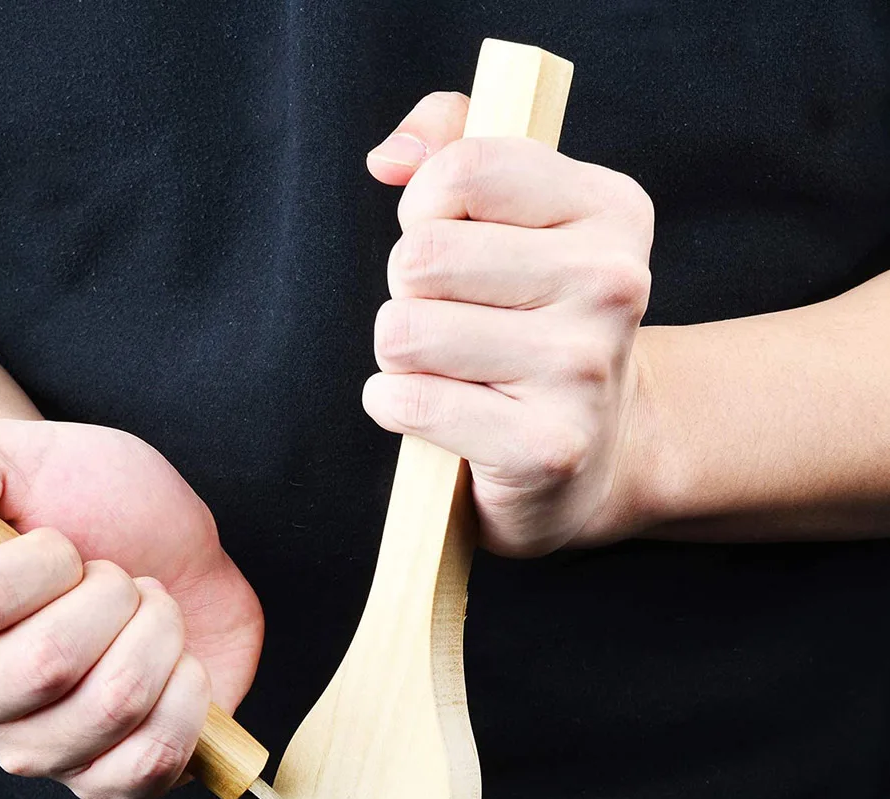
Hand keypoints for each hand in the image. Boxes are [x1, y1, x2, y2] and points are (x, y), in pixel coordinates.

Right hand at [0, 419, 262, 798]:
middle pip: (52, 661)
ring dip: (161, 635)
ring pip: (115, 704)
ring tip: (151, 615)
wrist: (159, 541)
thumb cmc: (78, 498)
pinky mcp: (109, 777)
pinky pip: (153, 763)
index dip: (49, 560)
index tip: (65, 545)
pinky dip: (189, 699)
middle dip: (117, 596)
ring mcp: (38, 751)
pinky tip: (179, 666)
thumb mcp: (7, 455)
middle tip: (121, 579)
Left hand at [364, 93, 653, 555]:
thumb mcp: (516, 216)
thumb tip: (389, 159)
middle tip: (453, 318)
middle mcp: (612, 283)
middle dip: (410, 290)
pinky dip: (396, 407)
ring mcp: (583, 369)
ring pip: (404, 331)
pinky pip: (409, 403)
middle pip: (421, 256)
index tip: (447, 239)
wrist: (590, 448)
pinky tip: (444, 414)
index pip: (462, 171)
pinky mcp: (546, 447)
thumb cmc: (531, 320)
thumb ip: (452, 146)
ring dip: (402, 354)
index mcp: (611, 211)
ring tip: (452, 368)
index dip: (424, 209)